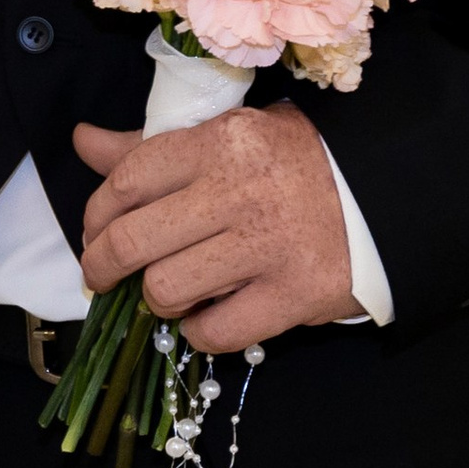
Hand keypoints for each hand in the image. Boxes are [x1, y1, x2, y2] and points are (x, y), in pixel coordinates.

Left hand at [76, 105, 360, 352]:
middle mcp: (236, 193)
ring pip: (167, 287)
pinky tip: (201, 318)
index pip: (127, 180)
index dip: (95, 213)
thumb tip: (83, 142)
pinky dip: (198, 331)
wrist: (385, 192)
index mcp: (216, 144)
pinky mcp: (295, 295)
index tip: (92, 231)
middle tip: (100, 275)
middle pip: (135, 239)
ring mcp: (266, 247)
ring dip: (154, 298)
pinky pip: (218, 330)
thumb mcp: (222, 136)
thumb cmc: (291, 160)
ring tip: (164, 292)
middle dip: (102, 263)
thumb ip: (150, 147)